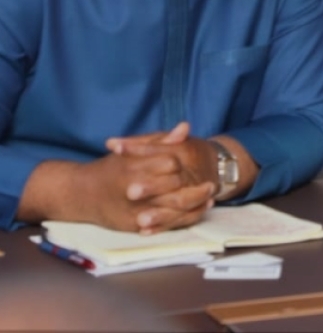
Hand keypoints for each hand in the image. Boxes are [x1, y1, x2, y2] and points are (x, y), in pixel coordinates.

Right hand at [18, 127, 214, 232]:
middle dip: (195, 188)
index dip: (182, 164)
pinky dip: (182, 219)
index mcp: (134, 167)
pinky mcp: (133, 226)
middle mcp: (134, 189)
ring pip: (173, 209)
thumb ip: (160, 140)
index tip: (191, 164)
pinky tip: (195, 212)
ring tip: (210, 198)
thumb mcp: (131, 150)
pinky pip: (164, 225)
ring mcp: (134, 209)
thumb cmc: (109, 168)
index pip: (169, 163)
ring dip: (194, 205)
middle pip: (174, 189)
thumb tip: (185, 127)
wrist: (80, 194)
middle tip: (211, 184)